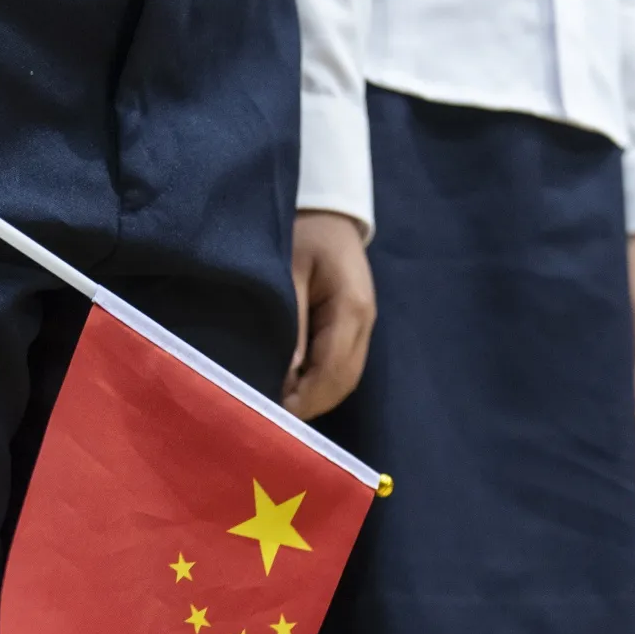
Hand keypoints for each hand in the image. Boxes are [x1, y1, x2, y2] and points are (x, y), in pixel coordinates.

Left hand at [284, 212, 375, 419]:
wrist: (326, 213)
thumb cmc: (301, 232)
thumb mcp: (287, 270)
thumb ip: (289, 322)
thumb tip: (285, 377)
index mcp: (352, 308)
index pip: (332, 371)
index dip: (305, 399)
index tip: (271, 415)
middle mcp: (364, 323)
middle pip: (342, 382)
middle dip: (309, 406)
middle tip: (270, 420)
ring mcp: (363, 328)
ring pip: (343, 380)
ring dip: (313, 398)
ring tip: (277, 409)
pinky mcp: (353, 329)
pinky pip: (339, 368)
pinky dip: (316, 384)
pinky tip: (290, 389)